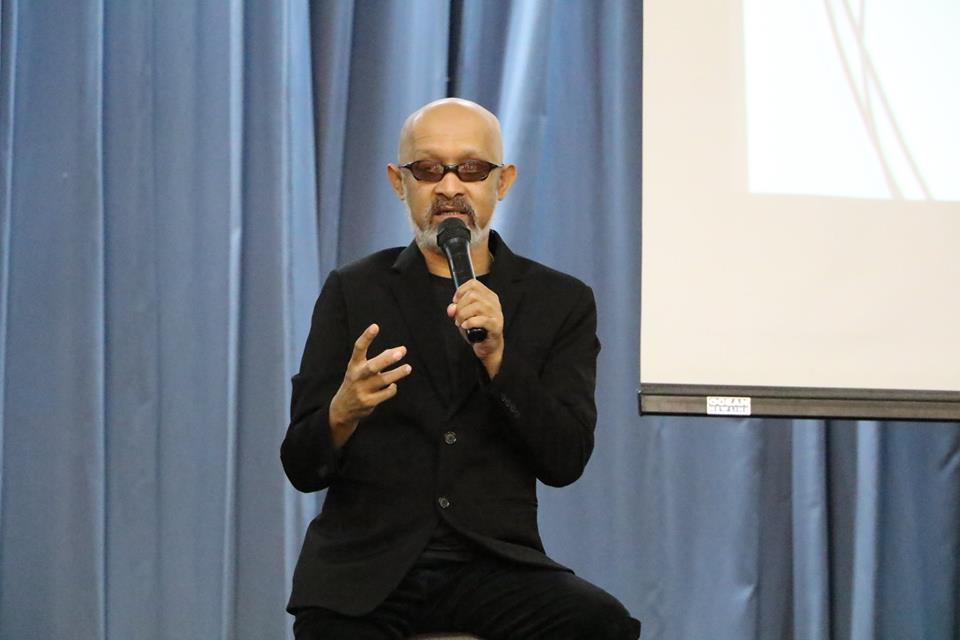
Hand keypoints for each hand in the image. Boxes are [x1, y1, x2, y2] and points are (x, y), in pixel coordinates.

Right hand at [328, 324, 410, 447]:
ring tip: (408, 368)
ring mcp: (362, 390)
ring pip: (383, 380)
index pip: (358, 348)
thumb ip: (379, 359)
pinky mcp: (369, 402)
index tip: (375, 326)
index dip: (366, 337)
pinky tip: (392, 385)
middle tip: (402, 351)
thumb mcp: (361, 369)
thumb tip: (399, 350)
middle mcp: (357, 376)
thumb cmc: (357, 382)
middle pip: (373, 366)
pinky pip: (386, 393)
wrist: (343, 408)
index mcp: (354, 365)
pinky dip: (392, 388)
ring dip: (397, 373)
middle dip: (387, 359)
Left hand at [447, 280, 503, 377]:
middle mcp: (494, 303)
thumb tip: (451, 308)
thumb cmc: (477, 329)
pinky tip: (466, 326)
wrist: (488, 347)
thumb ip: (457, 309)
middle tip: (457, 317)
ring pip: (476, 306)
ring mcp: (496, 314)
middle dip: (460, 307)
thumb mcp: (464, 316)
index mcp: (488, 296)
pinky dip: (470, 323)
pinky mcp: (496, 326)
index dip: (460, 291)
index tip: (455, 302)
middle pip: (472, 295)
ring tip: (460, 323)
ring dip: (463, 315)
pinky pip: (481, 320)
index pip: (473, 284)